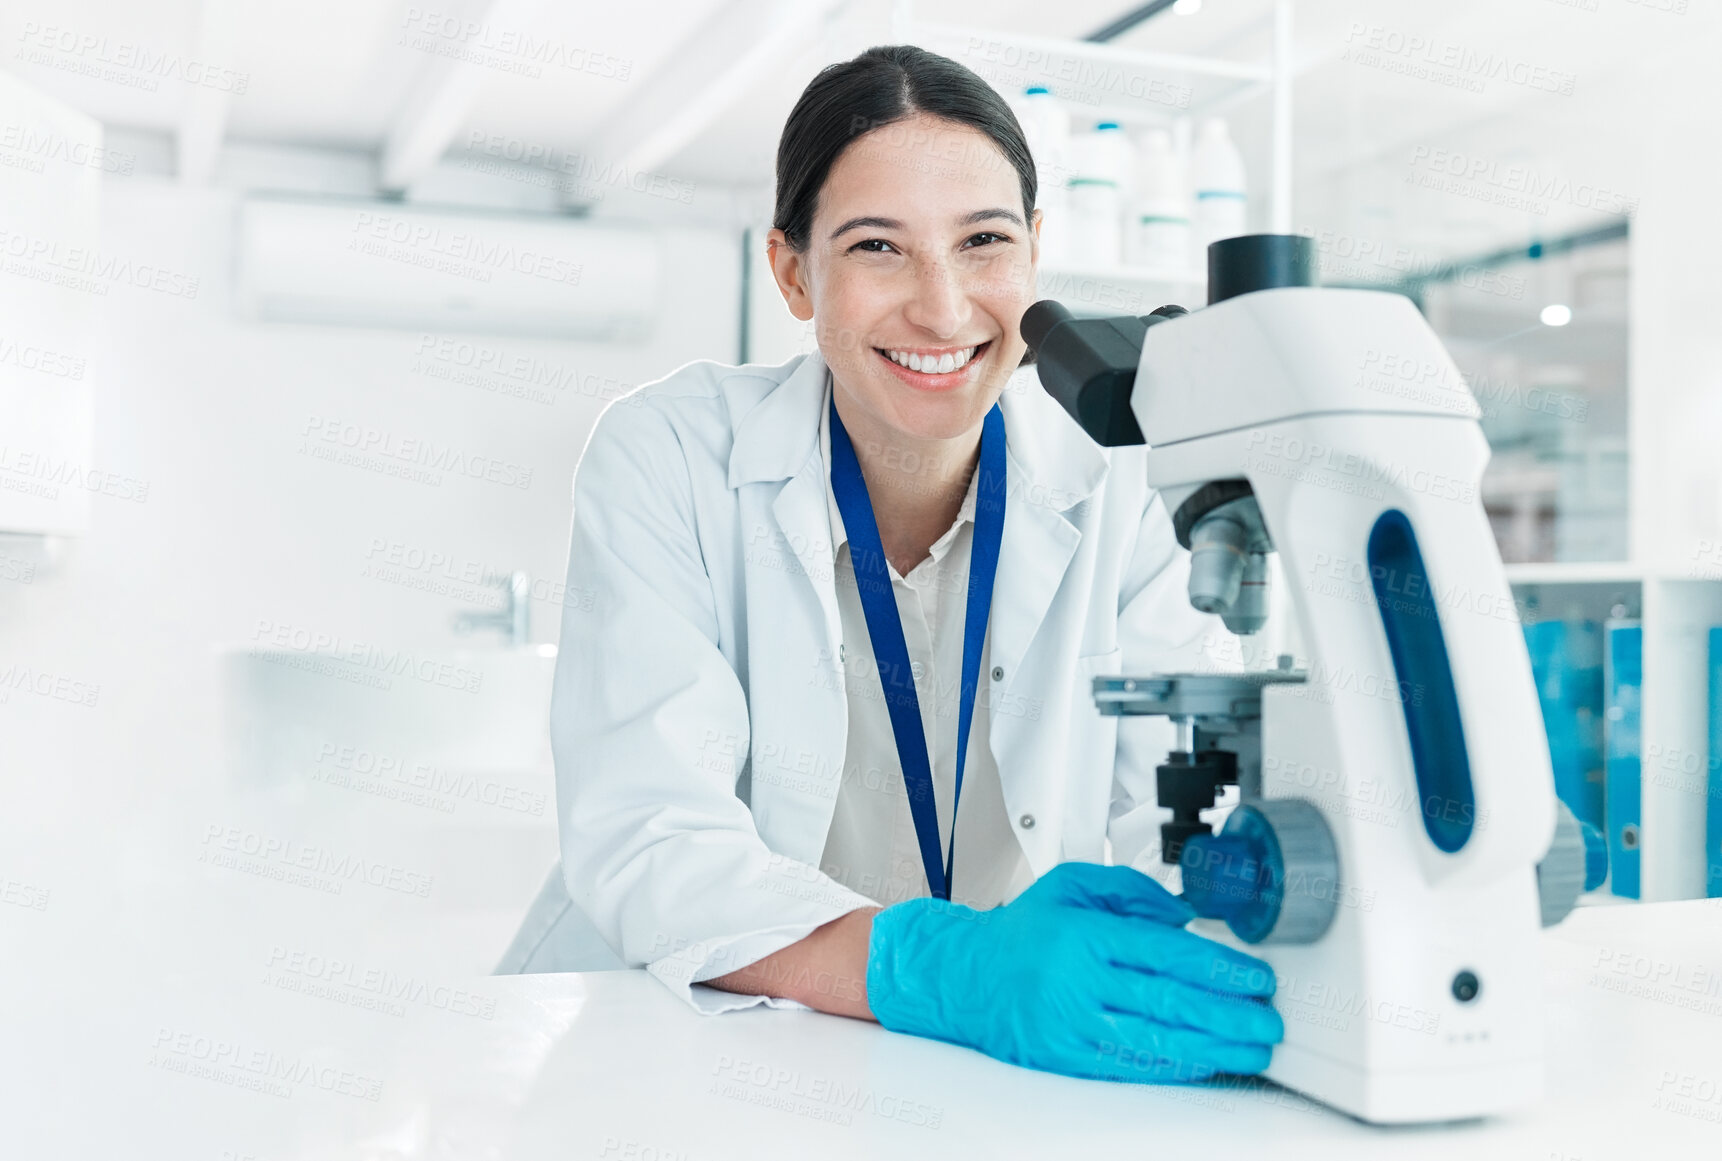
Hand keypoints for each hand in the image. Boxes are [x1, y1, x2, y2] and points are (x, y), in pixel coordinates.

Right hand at [865, 862, 1282, 1083]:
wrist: (964, 976)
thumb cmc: (1020, 932)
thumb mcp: (1071, 886)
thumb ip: (1131, 890)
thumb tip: (1187, 913)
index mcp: (1085, 935)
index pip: (1166, 953)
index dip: (1219, 967)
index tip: (1256, 975)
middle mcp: (1079, 981)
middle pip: (1169, 1000)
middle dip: (1230, 1013)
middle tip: (1269, 1018)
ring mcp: (1073, 1023)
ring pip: (1157, 1038)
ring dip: (1215, 1047)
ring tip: (1253, 1048)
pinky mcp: (1067, 1056)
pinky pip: (1131, 1064)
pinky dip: (1175, 1065)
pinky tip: (1206, 1063)